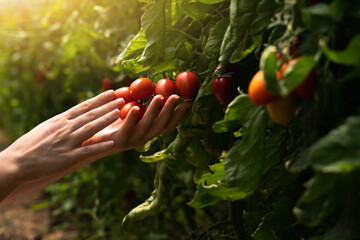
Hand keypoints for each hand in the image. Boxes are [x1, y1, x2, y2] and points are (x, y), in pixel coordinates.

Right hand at [1, 90, 123, 182]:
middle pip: (90, 115)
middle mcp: (64, 128)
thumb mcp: (47, 127)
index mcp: (60, 120)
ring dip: (105, 120)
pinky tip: (111, 143)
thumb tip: (75, 115)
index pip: (83, 107)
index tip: (111, 92)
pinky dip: (99, 146)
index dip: (99, 99)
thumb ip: (63, 121)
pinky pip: (86, 150)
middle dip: (107, 106)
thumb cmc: (31, 145)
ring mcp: (66, 142)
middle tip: (122, 99)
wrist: (16, 162)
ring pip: (90, 128)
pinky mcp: (67, 158)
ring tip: (118, 113)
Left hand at [82, 94, 191, 151]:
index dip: (179, 114)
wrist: (88, 140)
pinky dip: (132, 118)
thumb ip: (134, 99)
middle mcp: (143, 137)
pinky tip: (135, 107)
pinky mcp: (119, 141)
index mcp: (147, 130)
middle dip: (171, 111)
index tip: (188, 102)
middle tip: (177, 97)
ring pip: (147, 126)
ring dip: (154, 112)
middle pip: (161, 125)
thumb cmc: (107, 122)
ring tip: (160, 97)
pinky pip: (128, 129)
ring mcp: (132, 140)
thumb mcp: (124, 109)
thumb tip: (145, 83)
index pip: (168, 123)